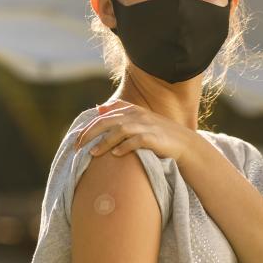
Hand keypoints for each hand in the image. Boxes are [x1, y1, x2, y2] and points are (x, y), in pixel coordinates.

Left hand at [74, 99, 198, 163]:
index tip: (77, 139)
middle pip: (108, 121)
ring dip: (104, 142)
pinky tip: (115, 155)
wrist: (185, 144)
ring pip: (120, 130)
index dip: (89, 126)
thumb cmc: (159, 134)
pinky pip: (136, 141)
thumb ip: (120, 113)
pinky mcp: (155, 138)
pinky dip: (124, 147)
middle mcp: (138, 116)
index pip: (105, 115)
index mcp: (133, 110)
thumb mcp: (139, 120)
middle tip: (78, 146)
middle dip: (90, 132)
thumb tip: (99, 108)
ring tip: (93, 153)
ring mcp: (147, 126)